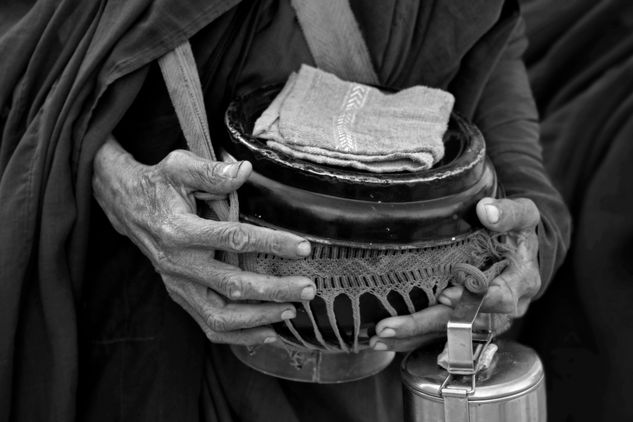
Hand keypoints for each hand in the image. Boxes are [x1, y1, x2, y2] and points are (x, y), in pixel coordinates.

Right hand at [92, 136, 315, 345]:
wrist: (127, 207)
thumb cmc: (158, 185)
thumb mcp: (178, 167)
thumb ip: (210, 171)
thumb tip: (245, 169)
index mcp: (179, 231)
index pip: (233, 240)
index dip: (270, 244)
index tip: (302, 247)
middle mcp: (178, 264)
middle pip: (232, 285)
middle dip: (274, 290)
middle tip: (308, 289)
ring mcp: (178, 285)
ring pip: (220, 316)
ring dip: (259, 318)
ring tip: (292, 312)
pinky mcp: (180, 295)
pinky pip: (209, 326)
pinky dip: (239, 336)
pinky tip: (268, 333)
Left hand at [369, 197, 539, 351]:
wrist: (520, 254)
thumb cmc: (518, 233)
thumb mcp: (524, 216)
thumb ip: (509, 213)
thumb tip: (486, 210)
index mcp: (518, 284)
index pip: (497, 298)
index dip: (471, 299)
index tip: (443, 296)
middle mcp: (501, 311)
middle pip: (463, 324)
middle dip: (425, 325)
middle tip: (389, 327)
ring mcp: (483, 322)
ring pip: (447, 335)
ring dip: (412, 338)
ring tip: (379, 338)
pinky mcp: (466, 326)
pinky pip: (438, 337)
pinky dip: (411, 341)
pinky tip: (382, 344)